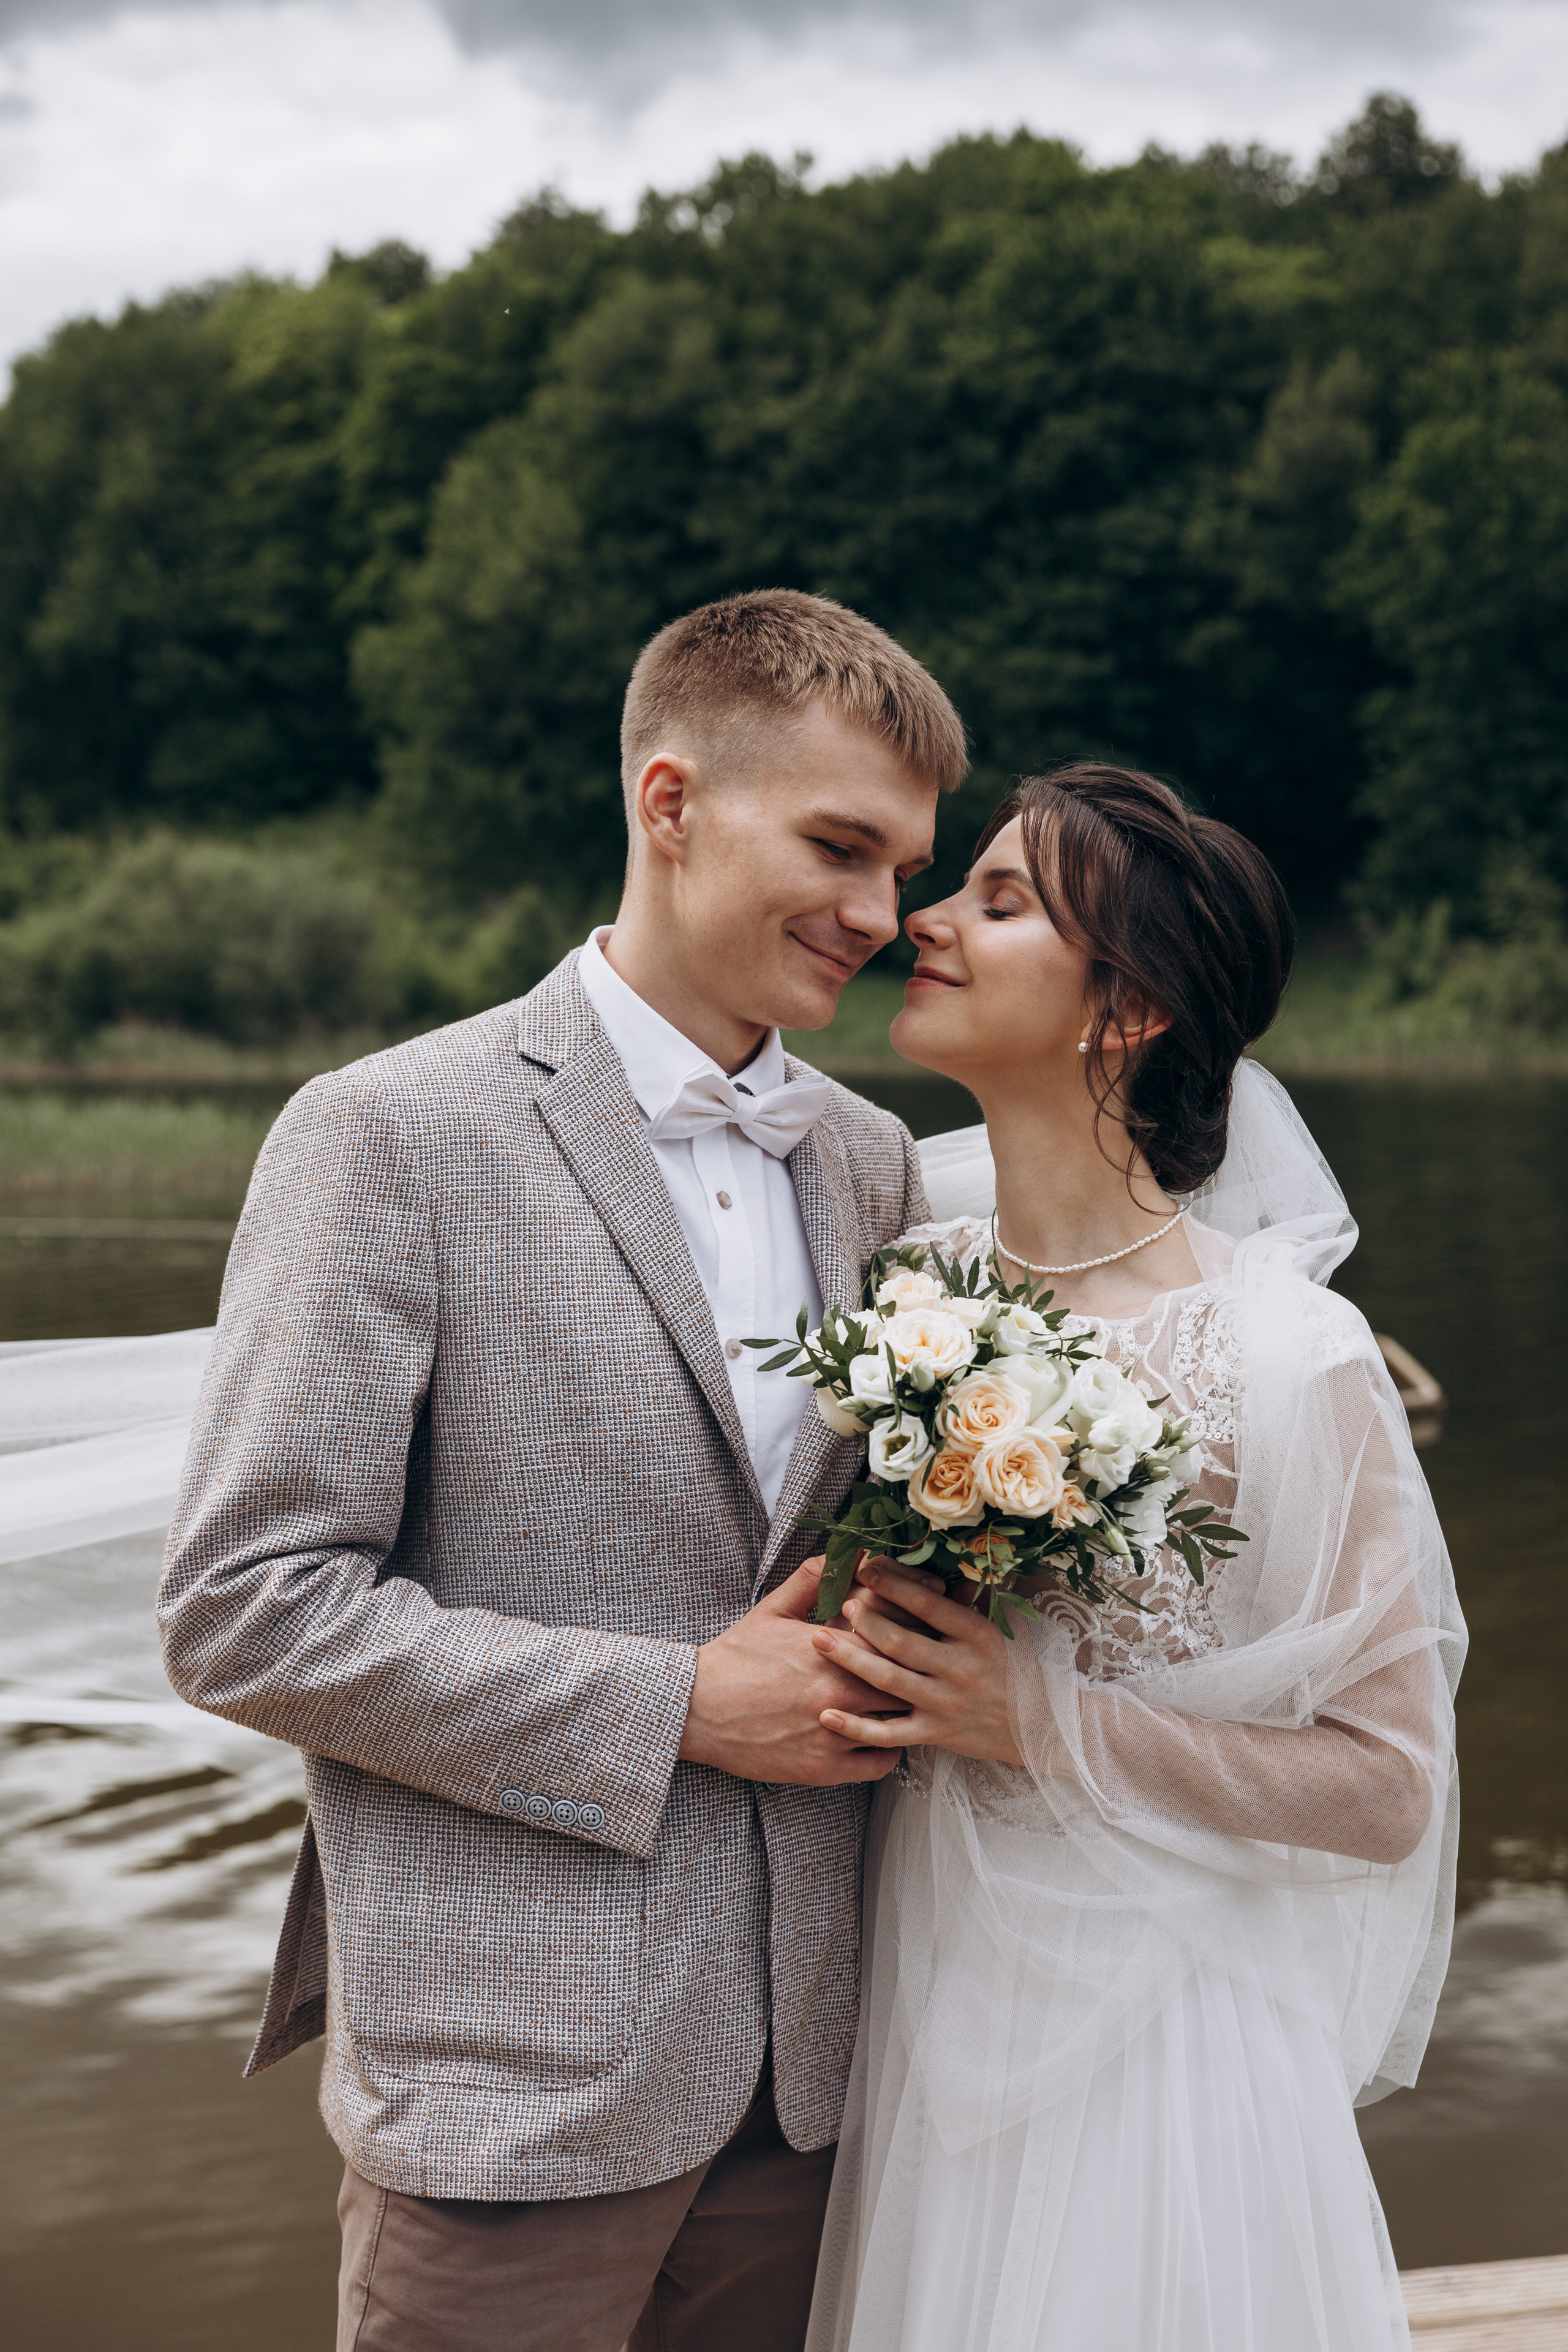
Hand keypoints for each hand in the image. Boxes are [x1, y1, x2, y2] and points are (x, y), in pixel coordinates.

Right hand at [677, 1557, 907, 1786]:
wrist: (697, 1708)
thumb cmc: (737, 1657)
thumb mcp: (774, 1609)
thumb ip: (816, 1576)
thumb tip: (853, 1549)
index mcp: (830, 1648)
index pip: (898, 1633)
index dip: (917, 1627)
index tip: (925, 1624)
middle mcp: (838, 1691)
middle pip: (907, 1679)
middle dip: (919, 1670)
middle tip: (929, 1664)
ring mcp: (833, 1733)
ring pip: (900, 1723)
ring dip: (910, 1710)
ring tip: (915, 1699)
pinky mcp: (824, 1768)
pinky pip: (881, 1763)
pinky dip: (891, 1748)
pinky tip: (888, 1734)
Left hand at [810, 1560, 1026, 1765]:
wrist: (1041, 1725)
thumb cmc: (1016, 1667)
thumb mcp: (999, 1627)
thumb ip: (965, 1600)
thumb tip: (934, 1564)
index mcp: (975, 1634)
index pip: (928, 1604)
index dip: (893, 1585)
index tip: (865, 1567)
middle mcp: (958, 1668)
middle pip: (901, 1642)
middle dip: (864, 1620)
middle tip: (837, 1603)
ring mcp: (944, 1703)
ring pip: (889, 1682)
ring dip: (850, 1660)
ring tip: (819, 1641)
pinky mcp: (935, 1734)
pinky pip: (889, 1734)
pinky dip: (857, 1728)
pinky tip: (828, 1716)